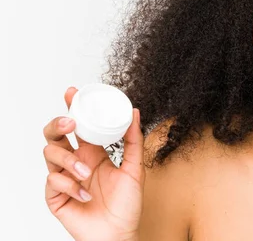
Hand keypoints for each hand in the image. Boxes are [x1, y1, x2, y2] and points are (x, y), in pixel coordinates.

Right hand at [43, 87, 144, 240]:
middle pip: (55, 135)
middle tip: (69, 124)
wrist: (119, 234)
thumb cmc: (127, 205)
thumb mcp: (135, 169)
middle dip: (57, 125)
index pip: (79, 125)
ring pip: (50, 155)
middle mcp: (77, 162)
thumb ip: (134, 141)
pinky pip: (53, 181)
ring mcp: (64, 178)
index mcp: (93, 153)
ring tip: (87, 173)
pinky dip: (70, 185)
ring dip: (69, 161)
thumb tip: (135, 112)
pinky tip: (85, 194)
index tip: (72, 92)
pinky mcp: (56, 196)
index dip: (72, 107)